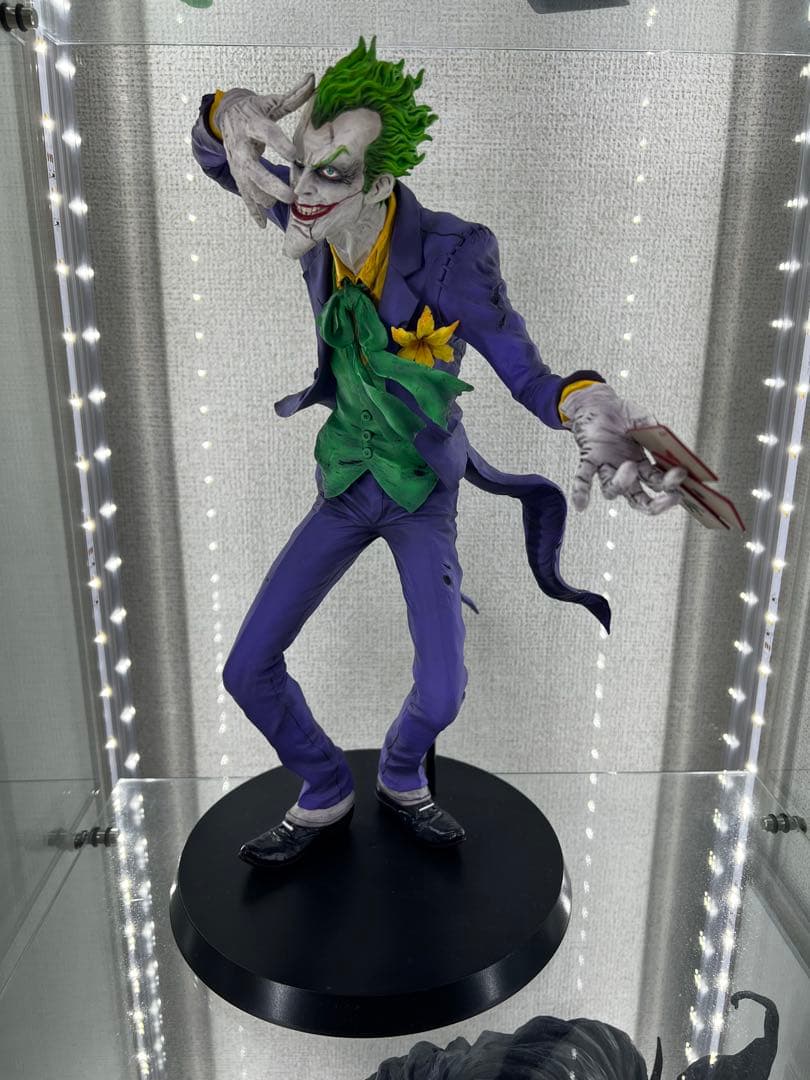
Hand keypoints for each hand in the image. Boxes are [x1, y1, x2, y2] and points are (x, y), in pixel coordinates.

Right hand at [215, 74, 314, 227]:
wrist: (225, 117)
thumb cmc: (255, 109)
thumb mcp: (272, 101)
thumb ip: (294, 96)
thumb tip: (314, 78)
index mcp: (252, 123)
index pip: (266, 132)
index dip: (279, 142)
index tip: (294, 154)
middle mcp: (241, 146)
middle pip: (254, 168)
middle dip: (271, 184)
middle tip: (291, 195)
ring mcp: (237, 163)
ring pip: (248, 185)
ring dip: (262, 198)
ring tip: (279, 206)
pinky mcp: (238, 175)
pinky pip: (245, 195)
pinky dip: (253, 211)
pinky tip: (262, 225)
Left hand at [561, 383, 686, 513]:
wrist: (600, 401)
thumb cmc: (623, 414)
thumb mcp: (647, 422)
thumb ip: (659, 434)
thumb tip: (673, 447)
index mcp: (641, 465)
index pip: (658, 484)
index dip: (670, 484)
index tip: (683, 475)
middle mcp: (624, 472)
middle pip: (638, 500)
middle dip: (655, 503)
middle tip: (672, 496)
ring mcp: (607, 466)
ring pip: (611, 490)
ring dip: (621, 484)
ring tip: (630, 466)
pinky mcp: (589, 457)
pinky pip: (583, 478)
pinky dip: (581, 491)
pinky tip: (581, 506)